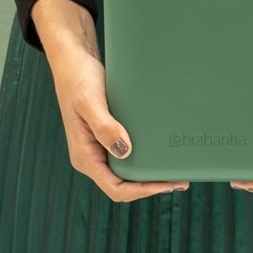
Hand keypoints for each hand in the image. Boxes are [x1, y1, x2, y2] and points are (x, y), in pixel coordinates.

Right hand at [43, 16, 188, 202]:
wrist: (73, 62)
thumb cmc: (78, 79)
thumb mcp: (91, 101)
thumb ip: (105, 127)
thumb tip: (124, 151)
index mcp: (84, 156)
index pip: (115, 187)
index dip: (142, 190)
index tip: (166, 183)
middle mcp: (91, 157)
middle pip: (123, 185)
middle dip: (150, 185)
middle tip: (179, 179)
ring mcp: (98, 149)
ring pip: (126, 173)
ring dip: (149, 175)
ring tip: (174, 170)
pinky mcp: (106, 138)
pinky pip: (126, 158)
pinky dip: (144, 160)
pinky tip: (160, 153)